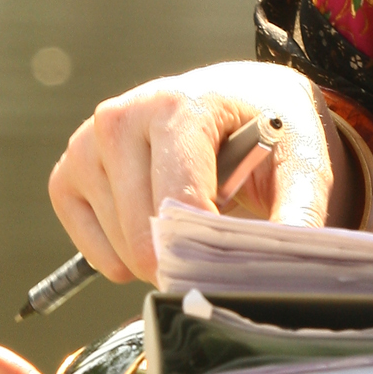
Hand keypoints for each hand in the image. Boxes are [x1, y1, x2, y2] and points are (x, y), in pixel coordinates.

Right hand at [49, 62, 351, 285]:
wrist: (244, 101)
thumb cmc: (271, 132)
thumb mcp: (303, 163)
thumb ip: (301, 211)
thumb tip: (287, 265)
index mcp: (180, 105)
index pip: (176, 199)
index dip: (203, 250)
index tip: (227, 272)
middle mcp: (123, 115)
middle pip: (143, 228)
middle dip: (182, 260)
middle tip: (217, 258)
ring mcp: (88, 143)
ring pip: (117, 243)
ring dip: (155, 258)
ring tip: (192, 227)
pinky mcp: (69, 171)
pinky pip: (89, 244)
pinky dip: (121, 257)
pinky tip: (155, 234)